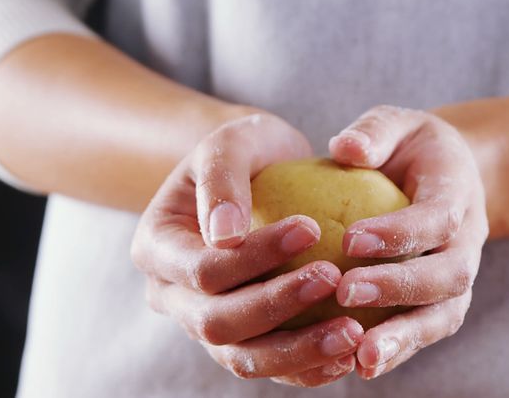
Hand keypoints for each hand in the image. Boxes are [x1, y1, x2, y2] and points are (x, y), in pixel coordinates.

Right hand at [131, 112, 364, 387]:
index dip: (254, 258)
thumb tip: (224, 236)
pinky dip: (311, 367)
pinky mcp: (245, 343)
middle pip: (217, 324)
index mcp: (156, 250)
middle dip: (277, 307)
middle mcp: (173, 298)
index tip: (312, 228)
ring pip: (245, 359)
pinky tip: (352, 350)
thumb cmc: (248, 150)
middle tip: (334, 278)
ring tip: (352, 332)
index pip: (202, 270)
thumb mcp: (232, 140)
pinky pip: (275, 368)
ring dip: (299, 351)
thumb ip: (222, 177)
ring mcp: (206, 327)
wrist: (261, 175)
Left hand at [328, 105, 488, 378]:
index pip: (436, 219)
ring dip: (404, 339)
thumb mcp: (398, 123)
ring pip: (442, 317)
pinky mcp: (440, 306)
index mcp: (458, 196)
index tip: (350, 238)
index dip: (400, 232)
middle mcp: (467, 244)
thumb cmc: (412, 147)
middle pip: (447, 277)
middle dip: (400, 289)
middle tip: (346, 293)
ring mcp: (457, 280)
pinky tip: (353, 366)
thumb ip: (375, 131)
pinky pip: (423, 334)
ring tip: (360, 357)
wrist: (447, 177)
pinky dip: (396, 352)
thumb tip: (345, 147)